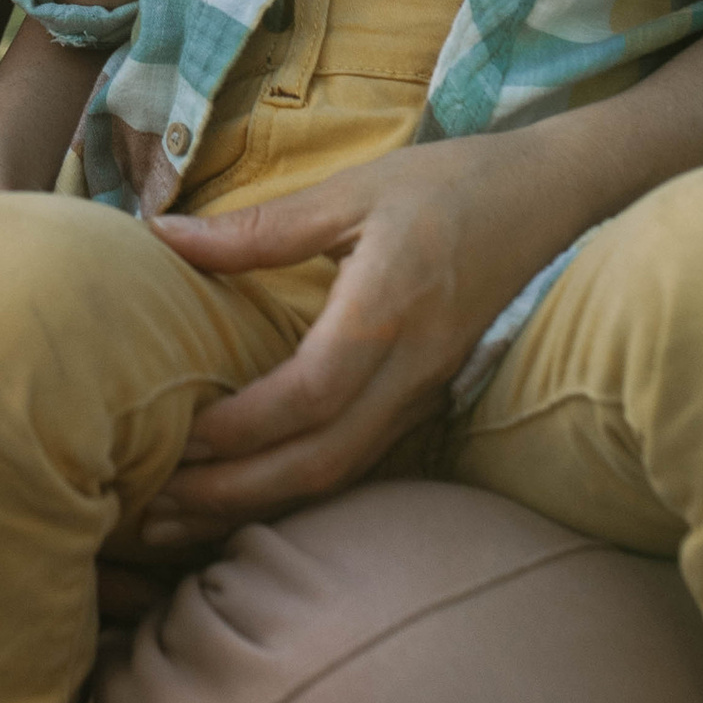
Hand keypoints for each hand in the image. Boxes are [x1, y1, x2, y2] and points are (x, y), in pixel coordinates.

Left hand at [131, 135, 563, 546]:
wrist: (543, 199)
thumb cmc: (445, 185)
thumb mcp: (351, 190)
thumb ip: (259, 226)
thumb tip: (161, 236)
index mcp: (387, 310)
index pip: (310, 395)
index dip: (242, 427)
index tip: (178, 435)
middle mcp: (410, 369)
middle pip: (322, 459)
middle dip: (237, 493)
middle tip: (159, 506)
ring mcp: (422, 393)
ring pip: (341, 473)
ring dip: (260, 502)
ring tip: (184, 517)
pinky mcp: (424, 401)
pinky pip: (358, 461)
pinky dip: (297, 486)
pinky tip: (247, 491)